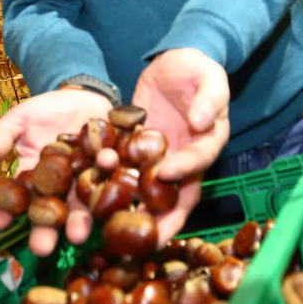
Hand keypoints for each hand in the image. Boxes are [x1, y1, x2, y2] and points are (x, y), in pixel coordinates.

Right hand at [0, 87, 113, 255]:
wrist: (82, 96)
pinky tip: (106, 183)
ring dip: (80, 222)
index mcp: (35, 180)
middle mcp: (61, 190)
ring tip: (76, 234)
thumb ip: (3, 134)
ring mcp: (87, 184)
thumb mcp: (20, 118)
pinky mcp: (111, 172)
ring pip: (84, 208)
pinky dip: (111, 183)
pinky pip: (113, 181)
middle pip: (52, 215)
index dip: (5, 213)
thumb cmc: (45, 111)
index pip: (17, 201)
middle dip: (46, 232)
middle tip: (41, 248)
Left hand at [130, 47, 229, 244]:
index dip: (185, 168)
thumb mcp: (209, 77)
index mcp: (207, 141)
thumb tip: (202, 120)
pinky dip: (113, 186)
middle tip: (148, 240)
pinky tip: (93, 201)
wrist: (173, 63)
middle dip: (164, 218)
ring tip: (117, 231)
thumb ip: (209, 97)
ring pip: (150, 191)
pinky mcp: (137, 151)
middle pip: (178, 194)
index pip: (198, 160)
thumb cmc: (197, 69)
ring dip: (136, 211)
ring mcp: (160, 157)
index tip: (165, 172)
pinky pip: (127, 171)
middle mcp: (184, 157)